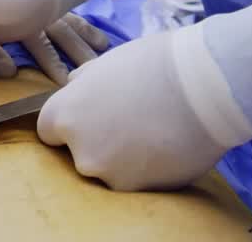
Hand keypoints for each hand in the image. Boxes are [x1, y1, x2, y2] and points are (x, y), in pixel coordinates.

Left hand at [37, 30, 229, 190]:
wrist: (203, 86)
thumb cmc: (156, 62)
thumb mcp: (109, 61)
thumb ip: (86, 81)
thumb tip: (75, 85)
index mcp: (67, 113)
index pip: (49, 129)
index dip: (69, 121)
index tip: (90, 114)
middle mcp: (80, 150)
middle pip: (78, 151)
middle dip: (97, 137)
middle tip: (127, 117)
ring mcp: (109, 174)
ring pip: (107, 167)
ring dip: (122, 154)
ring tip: (151, 128)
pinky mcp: (138, 191)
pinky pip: (133, 179)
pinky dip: (144, 167)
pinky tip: (164, 144)